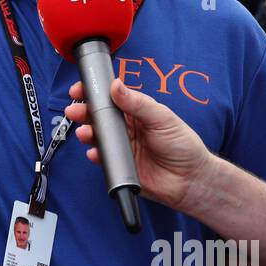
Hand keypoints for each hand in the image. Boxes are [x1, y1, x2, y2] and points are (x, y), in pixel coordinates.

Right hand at [64, 78, 215, 218]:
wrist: (190, 180)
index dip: (95, 93)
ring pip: (98, 137)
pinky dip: (95, 155)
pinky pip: (102, 159)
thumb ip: (138, 103)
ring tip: (85, 133)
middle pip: (99, 117)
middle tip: (75, 110)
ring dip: (87, 133)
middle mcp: (127, 128)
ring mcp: (122, 147)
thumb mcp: (162, 118)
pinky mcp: (120, 166)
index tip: (81, 89)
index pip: (111, 98)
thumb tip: (117, 85)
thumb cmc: (183, 145)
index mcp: (137, 112)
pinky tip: (95, 153)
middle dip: (84, 112)